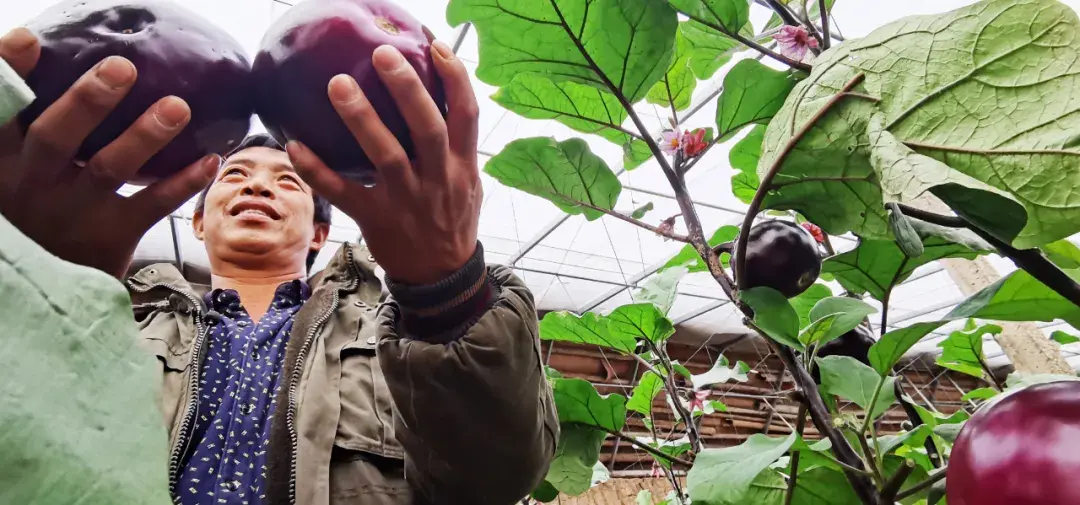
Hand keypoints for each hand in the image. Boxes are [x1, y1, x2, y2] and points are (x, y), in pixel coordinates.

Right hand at [0, 28, 218, 278]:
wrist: (46, 291)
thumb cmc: (37, 209)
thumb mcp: (18, 170)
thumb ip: (31, 129)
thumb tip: (62, 61)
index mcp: (3, 163)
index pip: (1, 114)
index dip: (10, 75)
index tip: (29, 40)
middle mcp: (32, 186)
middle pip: (56, 137)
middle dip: (88, 101)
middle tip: (122, 68)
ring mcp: (72, 214)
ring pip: (108, 170)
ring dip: (145, 136)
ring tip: (178, 107)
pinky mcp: (109, 239)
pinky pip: (151, 206)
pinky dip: (182, 183)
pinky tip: (209, 159)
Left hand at [287, 40, 480, 284]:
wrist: (443, 277)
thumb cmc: (452, 220)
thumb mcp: (469, 183)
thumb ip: (456, 146)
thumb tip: (437, 95)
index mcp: (463, 166)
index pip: (467, 114)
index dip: (455, 78)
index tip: (434, 46)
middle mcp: (438, 180)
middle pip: (427, 127)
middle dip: (407, 88)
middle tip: (382, 54)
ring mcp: (408, 202)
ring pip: (386, 155)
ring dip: (362, 119)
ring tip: (338, 84)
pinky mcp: (377, 220)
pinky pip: (345, 193)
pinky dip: (318, 171)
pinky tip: (295, 146)